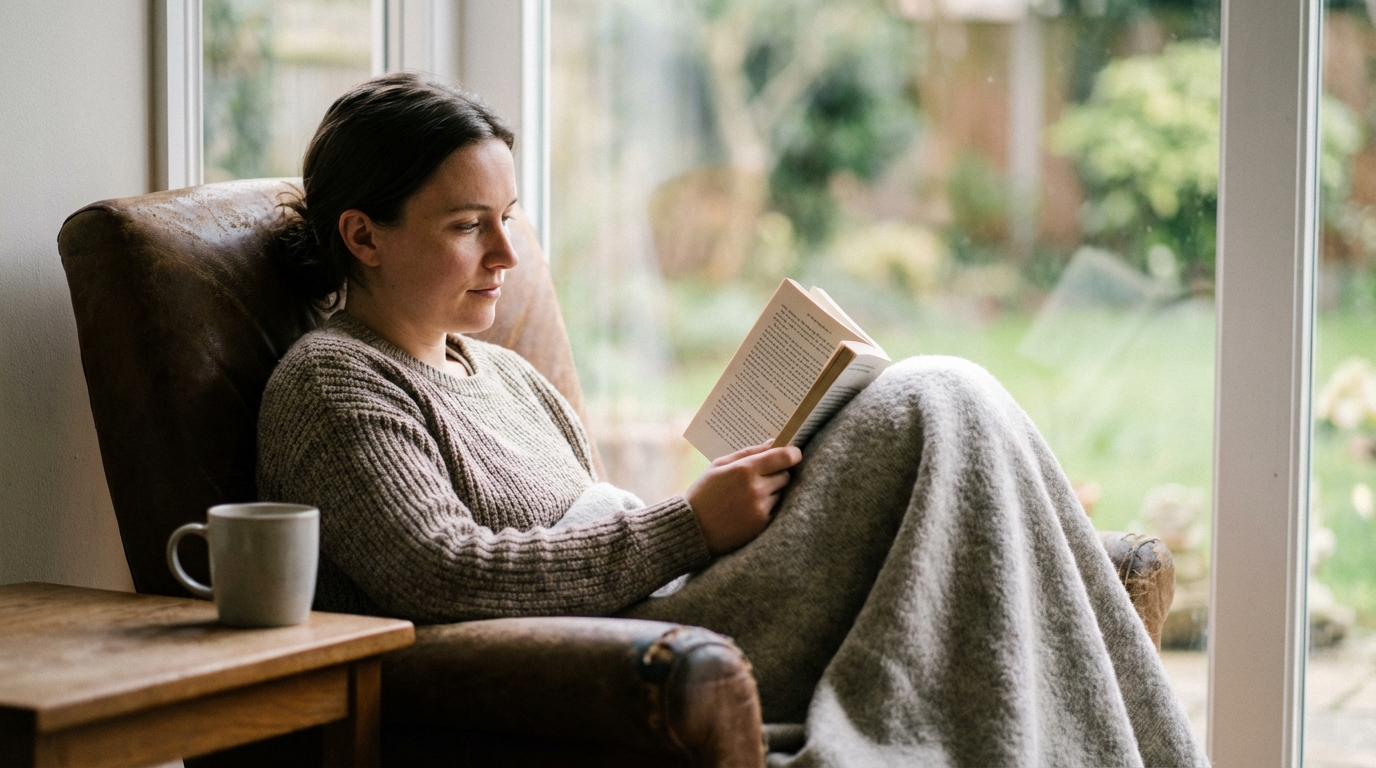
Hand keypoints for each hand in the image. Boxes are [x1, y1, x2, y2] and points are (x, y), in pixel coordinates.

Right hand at [684, 442, 802, 554]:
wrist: (693, 529)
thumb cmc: (704, 493)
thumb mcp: (719, 465)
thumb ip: (748, 452)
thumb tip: (773, 442)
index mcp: (744, 470)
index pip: (785, 457)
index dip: (793, 453)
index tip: (794, 453)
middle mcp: (756, 489)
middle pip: (786, 475)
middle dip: (778, 472)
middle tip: (762, 475)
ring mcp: (760, 509)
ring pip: (781, 493)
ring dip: (772, 491)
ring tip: (749, 494)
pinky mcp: (762, 525)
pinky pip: (775, 509)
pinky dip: (767, 506)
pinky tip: (748, 508)